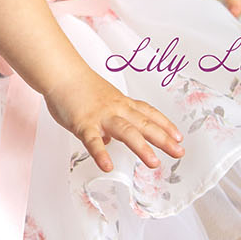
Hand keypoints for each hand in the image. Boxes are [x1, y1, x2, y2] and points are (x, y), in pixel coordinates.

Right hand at [44, 65, 184, 174]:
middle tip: (179, 152)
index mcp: (122, 103)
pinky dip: (101, 154)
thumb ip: (107, 121)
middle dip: (163, 139)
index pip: (149, 113)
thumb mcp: (101, 102)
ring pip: (126, 131)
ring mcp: (101, 116)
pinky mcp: (83, 123)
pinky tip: (107, 167)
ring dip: (141, 147)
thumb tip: (106, 141)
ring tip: (154, 163)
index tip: (178, 137)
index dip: (165, 125)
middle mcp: (116, 109)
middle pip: (145, 124)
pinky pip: (92, 141)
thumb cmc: (78, 87)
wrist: (61, 73)